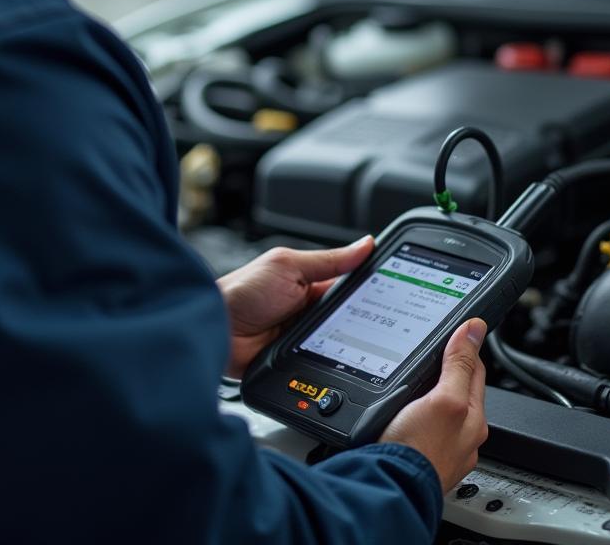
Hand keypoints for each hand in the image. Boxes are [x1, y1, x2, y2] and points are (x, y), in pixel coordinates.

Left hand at [217, 236, 374, 377]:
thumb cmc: (243, 290)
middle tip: (383, 328)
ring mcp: (304, 337)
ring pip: (341, 345)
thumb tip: (366, 244)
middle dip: (364, 323)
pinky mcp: (296, 360)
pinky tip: (341, 366)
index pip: (352, 287)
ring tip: (363, 348)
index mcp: (311, 283)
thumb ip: (329, 260)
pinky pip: (322, 364)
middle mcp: (310, 310)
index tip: (396, 294)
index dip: (372, 291)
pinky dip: (330, 365)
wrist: (213, 328)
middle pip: (351, 319)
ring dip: (348, 346)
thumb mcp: (289, 266)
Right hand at [379, 318, 488, 491]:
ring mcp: (438, 446)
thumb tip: (474, 329)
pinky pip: (420, 423)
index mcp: (473, 418)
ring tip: (415, 375)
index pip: (475, 369)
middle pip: (457, 388)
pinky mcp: (417, 454)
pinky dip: (414, 410)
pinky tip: (402, 409)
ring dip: (429, 390)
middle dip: (447, 368)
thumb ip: (459, 366)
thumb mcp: (444, 399)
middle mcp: (460, 435)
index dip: (464, 346)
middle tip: (433, 347)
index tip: (455, 328)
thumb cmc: (419, 452)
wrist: (388, 489)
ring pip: (437, 407)